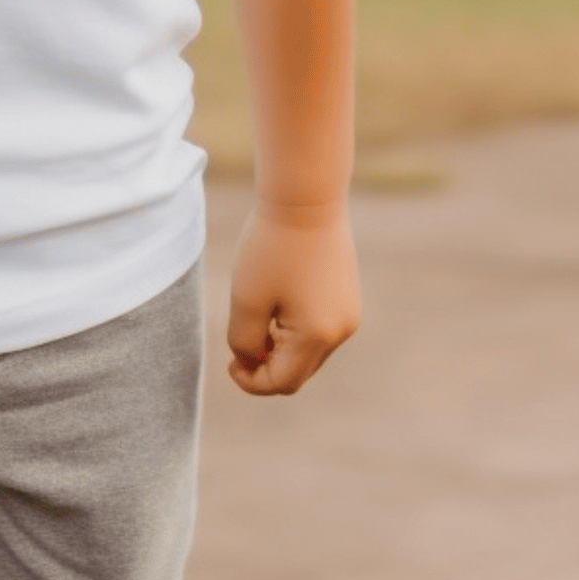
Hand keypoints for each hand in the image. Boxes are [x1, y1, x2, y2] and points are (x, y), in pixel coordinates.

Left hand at [226, 203, 360, 396]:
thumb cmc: (270, 247)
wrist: (305, 197)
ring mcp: (349, 314)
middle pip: (299, 372)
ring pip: (310, 353)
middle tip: (238, 347)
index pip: (282, 382)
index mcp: (317, 336)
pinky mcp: (348, 296)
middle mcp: (342, 331)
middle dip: (267, 367)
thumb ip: (244, 342)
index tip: (229, 364)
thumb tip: (252, 362)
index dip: (251, 382)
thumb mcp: (246, 298)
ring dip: (281, 349)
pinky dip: (296, 331)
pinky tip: (276, 306)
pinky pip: (320, 330)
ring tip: (256, 320)